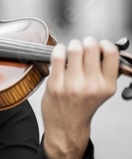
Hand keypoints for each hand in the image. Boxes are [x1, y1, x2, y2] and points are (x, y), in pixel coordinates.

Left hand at [41, 37, 118, 158]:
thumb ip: (105, 71)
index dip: (104, 44)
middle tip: (83, 46)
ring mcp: (72, 85)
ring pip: (74, 49)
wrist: (66, 126)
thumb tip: (103, 48)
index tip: (99, 45)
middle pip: (91, 47)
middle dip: (86, 42)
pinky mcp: (55, 84)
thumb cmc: (82, 106)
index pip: (111, 53)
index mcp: (107, 86)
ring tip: (71, 51)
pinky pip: (57, 56)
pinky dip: (58, 50)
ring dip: (72, 45)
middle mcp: (92, 85)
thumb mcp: (102, 91)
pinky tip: (60, 54)